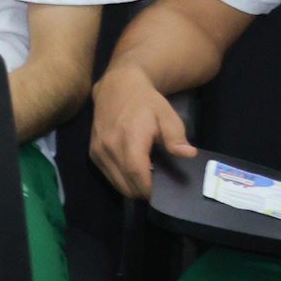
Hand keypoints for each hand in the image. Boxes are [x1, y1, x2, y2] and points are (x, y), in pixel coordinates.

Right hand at [88, 68, 193, 199]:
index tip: (165, 193)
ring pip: (117, 184)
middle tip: (160, 187)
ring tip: (147, 179)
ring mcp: (98, 150)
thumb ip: (176, 136)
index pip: (137, 174)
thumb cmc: (146, 102)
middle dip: (144, 192)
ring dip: (133, 187)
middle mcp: (109, 146)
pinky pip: (108, 176)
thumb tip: (188, 154)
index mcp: (129, 137)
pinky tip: (133, 171)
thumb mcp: (167, 115)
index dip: (151, 189)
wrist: (117, 86)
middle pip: (127, 184)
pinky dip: (122, 180)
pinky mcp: (93, 152)